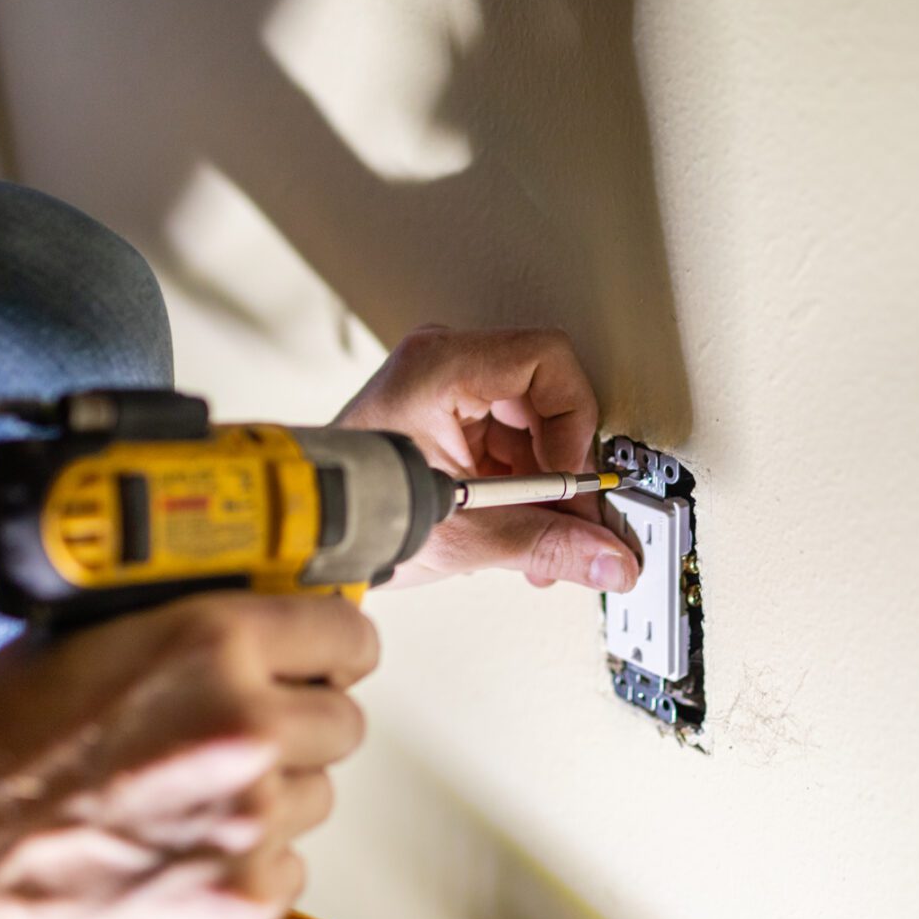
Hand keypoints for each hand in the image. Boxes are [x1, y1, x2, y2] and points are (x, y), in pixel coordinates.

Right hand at [0, 593, 377, 918]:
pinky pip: (288, 864)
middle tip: (239, 732)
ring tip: (189, 794)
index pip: (347, 635)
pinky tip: (182, 846)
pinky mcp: (240, 897)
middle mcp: (246, 728)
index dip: (330, 649)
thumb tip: (253, 606)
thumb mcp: (86, 632)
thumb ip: (186, 619)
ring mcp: (249, 820)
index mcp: (212, 643)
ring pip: (317, 795)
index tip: (320, 660)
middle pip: (343, 720)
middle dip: (299, 722)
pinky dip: (248, 859)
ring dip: (274, 791)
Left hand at [335, 326, 637, 591]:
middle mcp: (446, 366)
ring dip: (548, 489)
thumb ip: (544, 543)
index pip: (548, 360)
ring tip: (546, 540)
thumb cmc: (358, 511)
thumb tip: (607, 558)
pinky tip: (525, 535)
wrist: (312, 534)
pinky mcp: (450, 422)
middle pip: (547, 399)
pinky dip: (526, 491)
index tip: (572, 476)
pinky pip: (512, 447)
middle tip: (576, 519)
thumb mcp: (463, 533)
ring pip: (535, 429)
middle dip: (564, 469)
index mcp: (442, 367)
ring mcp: (448, 393)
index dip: (575, 420)